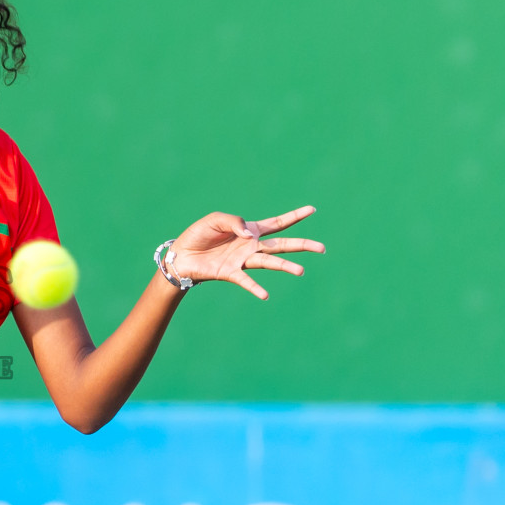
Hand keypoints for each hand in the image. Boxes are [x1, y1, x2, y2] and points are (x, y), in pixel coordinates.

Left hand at [168, 205, 324, 299]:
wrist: (181, 255)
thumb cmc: (199, 235)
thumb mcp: (215, 220)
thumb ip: (235, 222)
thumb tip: (251, 235)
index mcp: (250, 230)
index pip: (277, 222)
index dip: (294, 216)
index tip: (312, 209)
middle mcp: (251, 246)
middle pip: (282, 244)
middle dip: (302, 245)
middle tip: (322, 248)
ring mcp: (243, 260)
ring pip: (269, 262)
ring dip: (284, 266)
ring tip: (300, 271)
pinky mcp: (231, 272)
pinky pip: (246, 280)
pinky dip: (254, 287)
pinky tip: (264, 294)